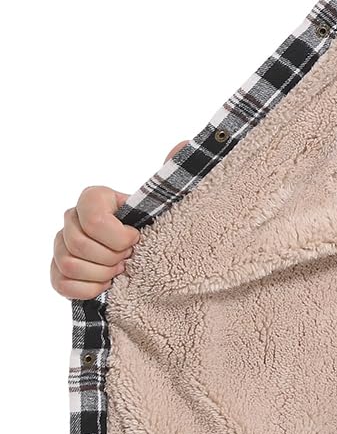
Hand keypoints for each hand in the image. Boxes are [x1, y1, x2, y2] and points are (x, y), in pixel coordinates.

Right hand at [50, 140, 187, 299]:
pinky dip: (87, 289)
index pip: (94, 218)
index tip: (137, 239)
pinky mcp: (57, 270)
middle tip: (130, 259)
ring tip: (120, 271)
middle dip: (112, 258)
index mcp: (94, 198)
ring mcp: (60, 244)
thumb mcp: (167, 201)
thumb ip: (174, 173)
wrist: (147, 255)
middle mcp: (71, 217)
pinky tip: (106, 284)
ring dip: (101, 274)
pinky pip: (60, 283)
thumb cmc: (154, 227)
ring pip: (69, 264)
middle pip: (80, 244)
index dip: (118, 236)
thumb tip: (182, 144)